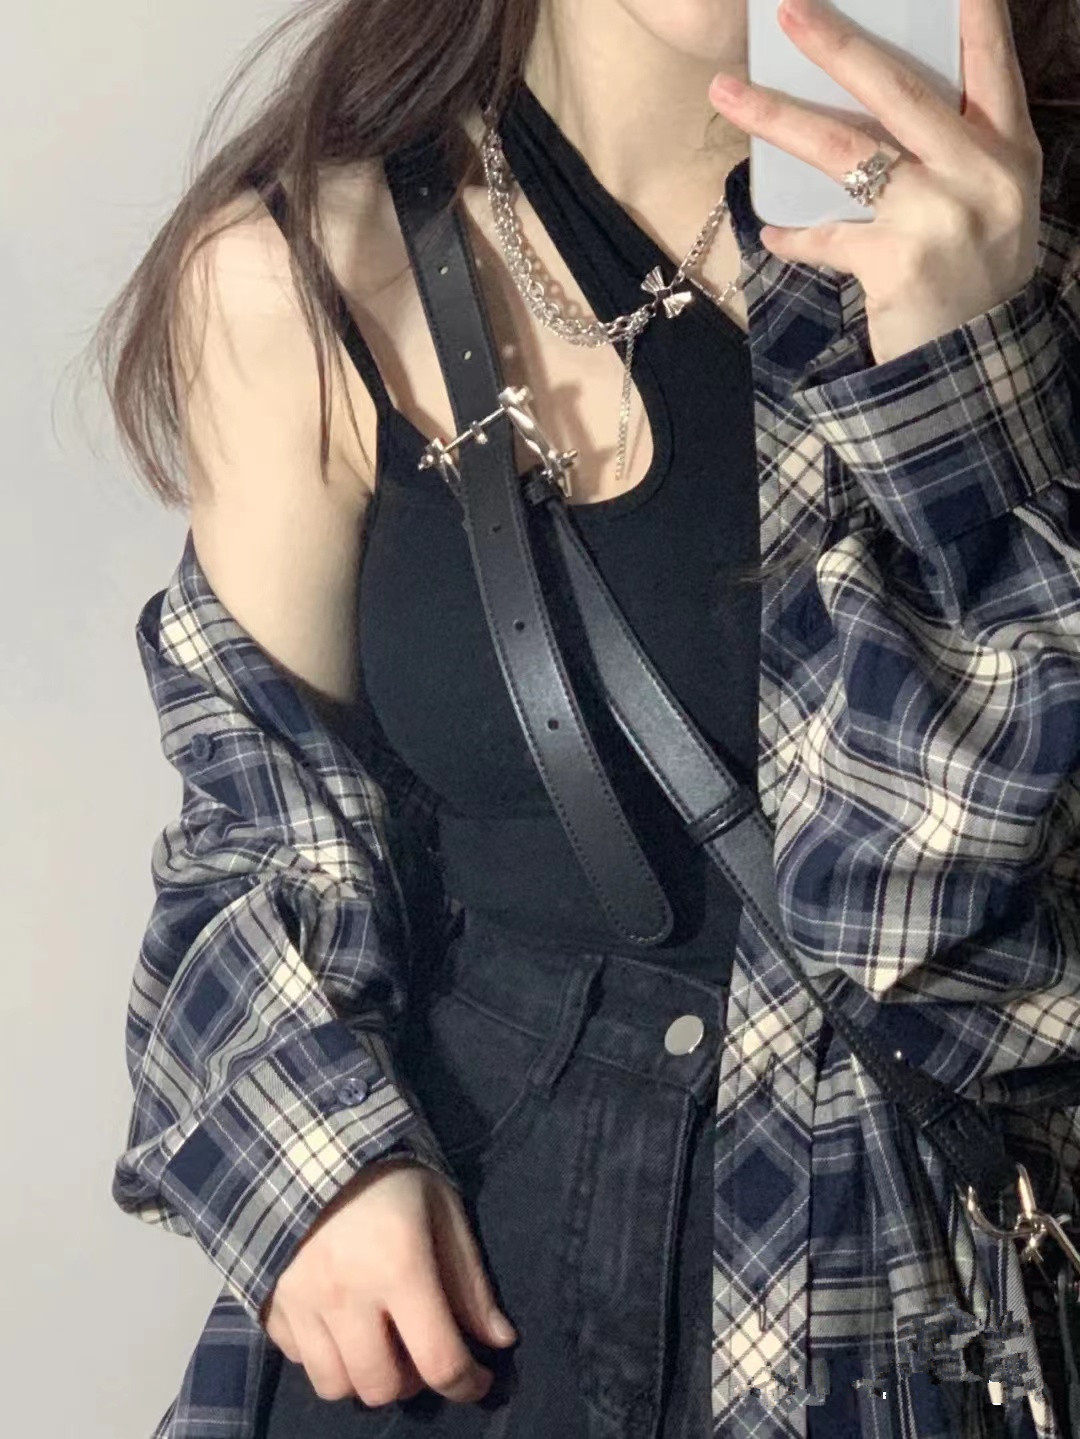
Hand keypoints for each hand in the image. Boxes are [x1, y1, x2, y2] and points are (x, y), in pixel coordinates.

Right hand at [259, 1157, 517, 1405]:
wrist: (309, 1137)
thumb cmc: (389, 1171)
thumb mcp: (443, 1209)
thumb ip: (469, 1280)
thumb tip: (499, 1341)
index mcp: (399, 1267)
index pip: (439, 1360)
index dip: (467, 1383)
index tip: (478, 1379)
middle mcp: (346, 1296)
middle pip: (382, 1387)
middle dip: (412, 1380)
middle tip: (422, 1348)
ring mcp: (300, 1302)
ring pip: (335, 1385)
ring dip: (364, 1375)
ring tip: (380, 1343)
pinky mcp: (268, 1300)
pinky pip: (296, 1360)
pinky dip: (322, 1355)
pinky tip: (340, 1324)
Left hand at [709, 0, 1043, 364]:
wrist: (976, 370)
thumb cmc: (975, 280)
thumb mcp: (990, 207)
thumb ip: (954, 155)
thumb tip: (880, 112)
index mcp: (1008, 151)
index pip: (991, 63)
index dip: (971, 13)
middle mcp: (980, 173)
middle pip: (899, 91)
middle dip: (838, 45)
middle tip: (788, 10)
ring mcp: (939, 216)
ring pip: (846, 150)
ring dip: (780, 118)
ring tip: (728, 94)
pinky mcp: (898, 262)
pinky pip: (828, 236)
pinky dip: (797, 236)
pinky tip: (775, 233)